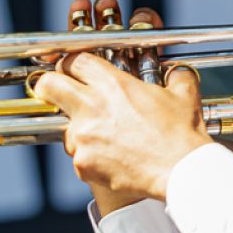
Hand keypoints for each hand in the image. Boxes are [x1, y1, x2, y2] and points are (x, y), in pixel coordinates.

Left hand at [37, 0, 212, 210]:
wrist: (181, 172)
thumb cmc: (182, 134)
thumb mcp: (184, 94)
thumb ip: (176, 77)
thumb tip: (178, 72)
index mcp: (113, 84)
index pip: (74, 61)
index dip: (70, 63)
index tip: (71, 69)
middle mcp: (91, 107)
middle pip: (49, 85)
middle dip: (49, 85)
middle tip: (56, 91)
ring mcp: (83, 137)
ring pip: (66, 127)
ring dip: (79, 130)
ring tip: (106, 139)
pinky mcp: (82, 164)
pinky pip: (78, 157)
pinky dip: (91, 159)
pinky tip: (113, 160)